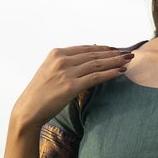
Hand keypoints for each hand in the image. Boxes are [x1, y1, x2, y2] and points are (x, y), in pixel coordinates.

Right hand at [12, 45, 134, 130]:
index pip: (85, 48)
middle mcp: (61, 60)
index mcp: (56, 53)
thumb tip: (85, 62)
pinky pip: (95, 77)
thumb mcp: (50, 72)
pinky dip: (110, 73)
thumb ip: (65, 65)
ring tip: (128, 60)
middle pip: (94, 54)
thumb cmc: (40, 94)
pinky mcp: (71, 86)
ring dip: (115, 61)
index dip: (103, 48)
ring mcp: (66, 72)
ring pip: (97, 64)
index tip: (115, 49)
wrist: (28, 109)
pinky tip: (121, 71)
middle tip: (128, 52)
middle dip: (113, 53)